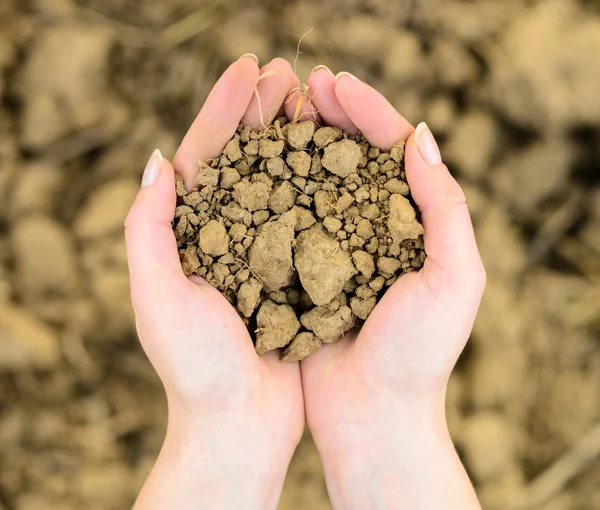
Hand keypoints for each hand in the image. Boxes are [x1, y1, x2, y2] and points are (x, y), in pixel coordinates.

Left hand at [125, 55, 304, 509]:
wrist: (239, 424)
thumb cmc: (196, 369)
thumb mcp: (158, 297)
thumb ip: (148, 230)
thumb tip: (160, 161)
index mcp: (188, 233)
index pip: (205, 155)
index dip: (224, 109)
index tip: (249, 69)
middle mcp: (227, 235)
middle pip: (246, 159)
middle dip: (264, 113)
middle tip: (290, 72)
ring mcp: (265, 251)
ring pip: (283, 181)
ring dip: (296, 139)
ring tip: (317, 100)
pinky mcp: (297, 273)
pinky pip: (313, 219)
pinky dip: (324, 186)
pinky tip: (343, 159)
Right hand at [300, 68, 485, 508]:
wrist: (373, 416)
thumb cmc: (418, 355)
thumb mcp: (454, 278)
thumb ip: (446, 207)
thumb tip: (420, 136)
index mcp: (413, 224)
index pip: (392, 151)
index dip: (368, 113)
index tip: (335, 83)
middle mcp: (372, 230)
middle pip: (350, 159)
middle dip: (329, 117)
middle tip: (300, 83)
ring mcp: (334, 249)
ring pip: (315, 183)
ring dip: (298, 143)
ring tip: (275, 110)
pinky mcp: (302, 273)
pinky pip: (287, 221)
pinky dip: (274, 190)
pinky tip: (254, 165)